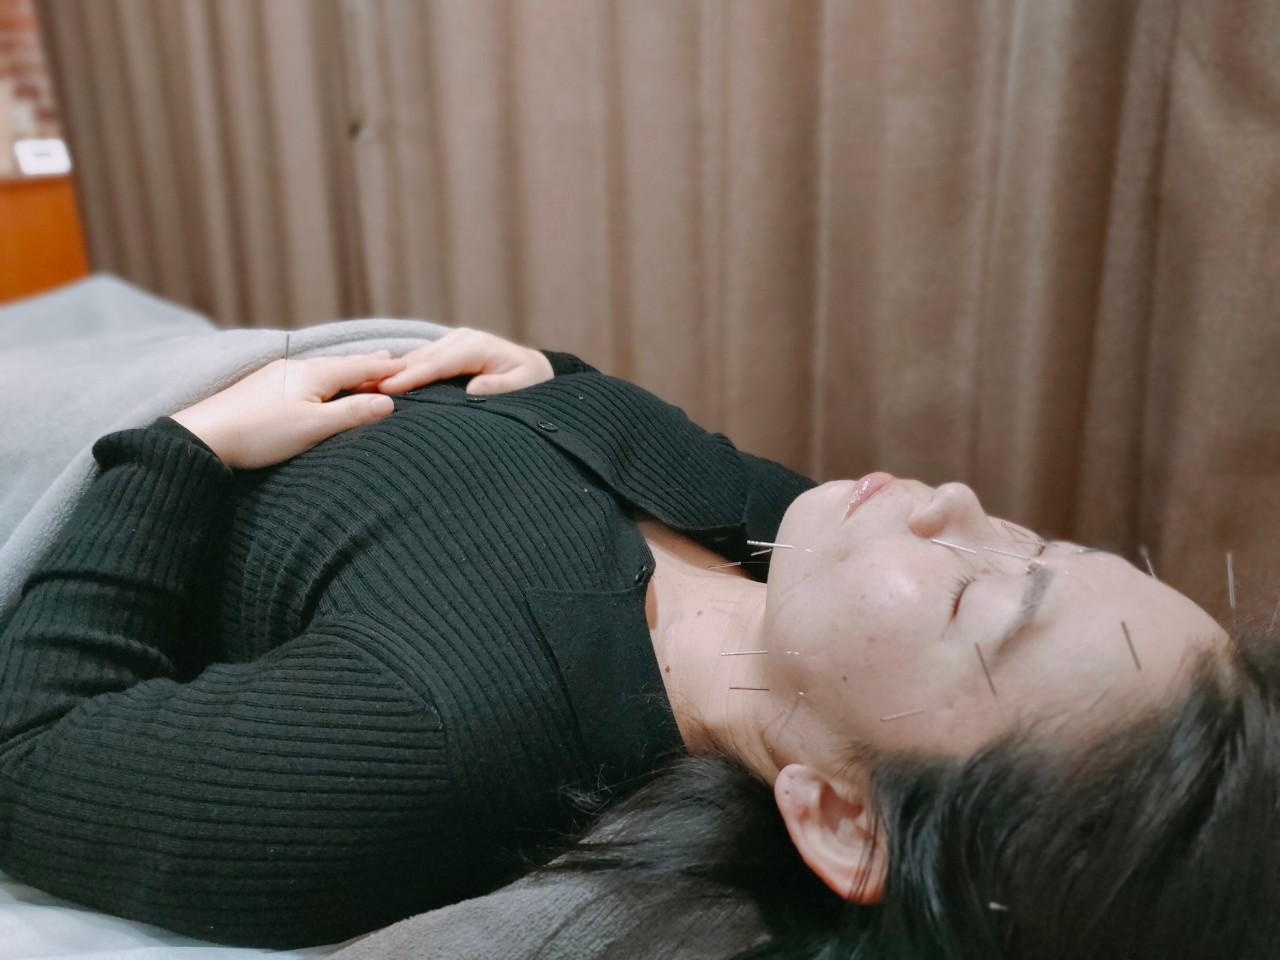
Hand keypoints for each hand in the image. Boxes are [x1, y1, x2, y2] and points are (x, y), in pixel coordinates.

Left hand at [171, 352, 405, 468]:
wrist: (202, 438)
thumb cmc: (260, 434)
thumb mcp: (314, 427)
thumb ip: (352, 413)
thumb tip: (388, 403)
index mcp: (314, 374)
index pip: (361, 368)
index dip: (386, 368)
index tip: (410, 364)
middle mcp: (297, 368)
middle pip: (342, 364)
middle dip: (367, 364)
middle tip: (390, 356)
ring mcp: (276, 377)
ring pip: (322, 371)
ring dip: (345, 371)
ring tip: (359, 368)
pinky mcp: (262, 390)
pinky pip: (305, 379)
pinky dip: (324, 380)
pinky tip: (318, 385)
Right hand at [375, 328, 553, 395]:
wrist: (536, 371)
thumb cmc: (532, 383)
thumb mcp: (523, 387)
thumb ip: (500, 389)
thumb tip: (474, 391)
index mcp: (477, 346)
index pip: (438, 363)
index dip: (412, 376)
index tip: (387, 388)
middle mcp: (461, 339)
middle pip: (420, 358)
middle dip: (391, 373)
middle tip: (360, 388)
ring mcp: (452, 342)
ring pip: (416, 357)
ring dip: (390, 371)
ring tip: (361, 385)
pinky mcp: (447, 350)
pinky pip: (419, 360)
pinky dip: (400, 370)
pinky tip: (378, 381)